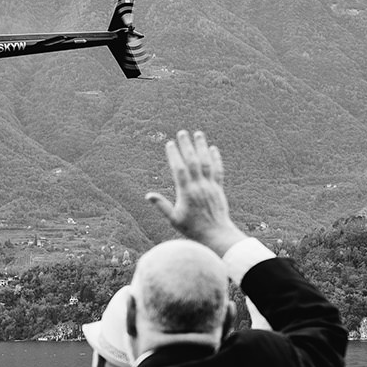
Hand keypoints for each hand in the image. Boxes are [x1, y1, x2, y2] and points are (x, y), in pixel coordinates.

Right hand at [145, 130, 244, 256]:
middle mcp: (199, 186)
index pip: (179, 170)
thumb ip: (162, 206)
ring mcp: (210, 186)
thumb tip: (148, 195)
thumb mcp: (174, 219)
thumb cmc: (192, 229)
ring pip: (206, 162)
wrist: (216, 234)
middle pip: (193, 162)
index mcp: (186, 193)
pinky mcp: (218, 188)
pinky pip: (217, 170)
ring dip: (202, 147)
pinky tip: (213, 148)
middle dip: (187, 146)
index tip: (169, 143)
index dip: (174, 155)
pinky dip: (215, 158)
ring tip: (198, 133)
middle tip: (182, 132)